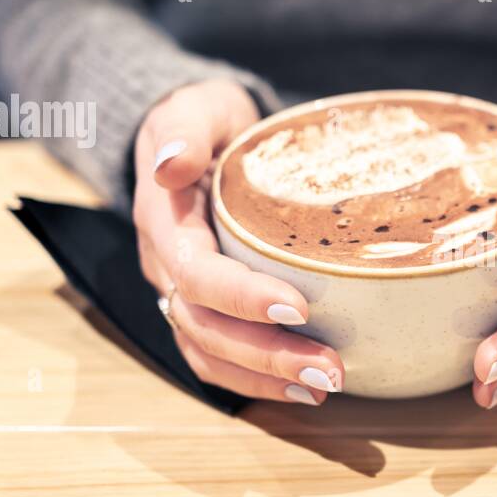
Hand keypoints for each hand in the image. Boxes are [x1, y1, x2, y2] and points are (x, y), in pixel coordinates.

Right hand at [133, 79, 344, 403]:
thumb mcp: (196, 107)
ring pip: (208, 352)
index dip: (242, 297)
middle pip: (204, 327)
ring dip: (266, 378)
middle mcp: (167, 266)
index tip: (299, 309)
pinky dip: (259, 381)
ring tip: (326, 386)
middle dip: (266, 355)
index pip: (195, 272)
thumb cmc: (205, 121)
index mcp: (165, 222)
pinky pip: (219, 358)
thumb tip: (171, 165)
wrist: (195, 137)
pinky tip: (306, 389)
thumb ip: (184, 128)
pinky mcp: (204, 309)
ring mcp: (182, 293)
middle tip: (331, 370)